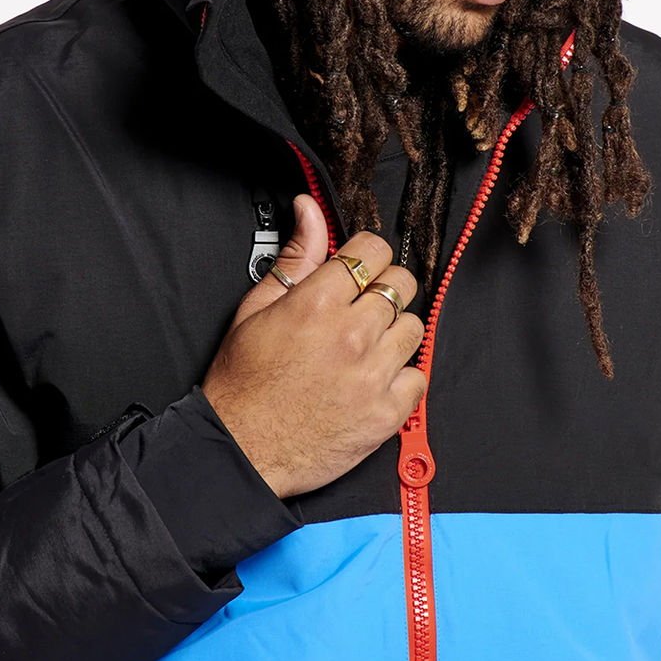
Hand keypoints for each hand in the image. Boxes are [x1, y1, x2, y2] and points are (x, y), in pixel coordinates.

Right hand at [202, 194, 426, 497]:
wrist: (242, 448)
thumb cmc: (243, 384)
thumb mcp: (255, 309)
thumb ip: (293, 257)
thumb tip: (309, 211)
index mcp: (316, 303)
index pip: (373, 249)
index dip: (366, 255)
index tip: (360, 270)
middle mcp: (350, 335)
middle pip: (401, 283)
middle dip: (383, 289)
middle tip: (362, 309)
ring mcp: (372, 375)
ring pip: (414, 327)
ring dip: (394, 332)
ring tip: (365, 348)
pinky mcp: (386, 412)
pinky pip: (419, 375)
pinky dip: (402, 376)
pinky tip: (374, 379)